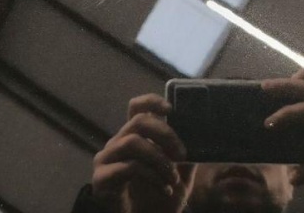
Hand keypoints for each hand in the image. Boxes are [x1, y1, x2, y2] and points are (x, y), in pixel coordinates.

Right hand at [91, 94, 195, 212]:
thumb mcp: (179, 176)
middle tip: (182, 153)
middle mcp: (118, 143)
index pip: (136, 107)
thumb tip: (202, 138)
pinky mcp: (101, 178)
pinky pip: (129, 167)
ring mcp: (106, 159)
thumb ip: (185, 157)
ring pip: (133, 142)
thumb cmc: (158, 201)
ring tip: (173, 177)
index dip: (151, 101)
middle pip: (138, 121)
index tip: (170, 109)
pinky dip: (153, 177)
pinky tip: (164, 188)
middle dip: (165, 134)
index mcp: (134, 137)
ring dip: (160, 159)